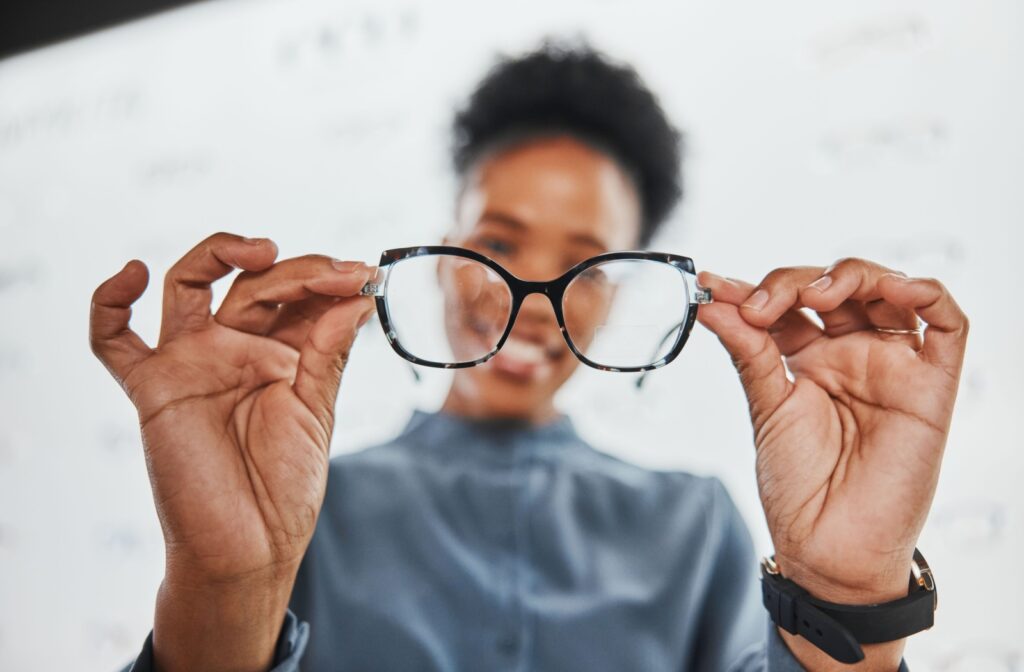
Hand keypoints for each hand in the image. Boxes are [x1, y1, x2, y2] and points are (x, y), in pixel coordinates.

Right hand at [89, 233, 375, 671]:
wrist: (251, 548)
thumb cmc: (286, 488)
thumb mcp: (317, 413)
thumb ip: (328, 354)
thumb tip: (354, 298)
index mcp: (279, 352)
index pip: (298, 295)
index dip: (330, 278)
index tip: (366, 275)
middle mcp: (233, 347)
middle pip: (255, 283)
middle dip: (302, 271)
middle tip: (344, 274)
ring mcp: (192, 361)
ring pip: (191, 284)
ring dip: (221, 254)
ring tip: (265, 249)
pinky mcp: (154, 386)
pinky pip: (112, 339)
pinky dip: (109, 303)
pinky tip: (133, 272)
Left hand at [698, 259, 967, 669]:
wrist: (828, 545)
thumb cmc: (798, 484)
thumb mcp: (767, 406)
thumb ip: (748, 349)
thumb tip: (711, 301)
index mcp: (808, 359)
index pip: (787, 303)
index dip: (753, 289)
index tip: (713, 287)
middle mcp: (851, 355)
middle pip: (834, 286)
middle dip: (794, 282)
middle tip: (760, 305)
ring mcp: (893, 365)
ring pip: (887, 290)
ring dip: (853, 275)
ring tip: (814, 296)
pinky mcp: (933, 384)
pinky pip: (948, 323)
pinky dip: (925, 291)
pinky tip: (890, 287)